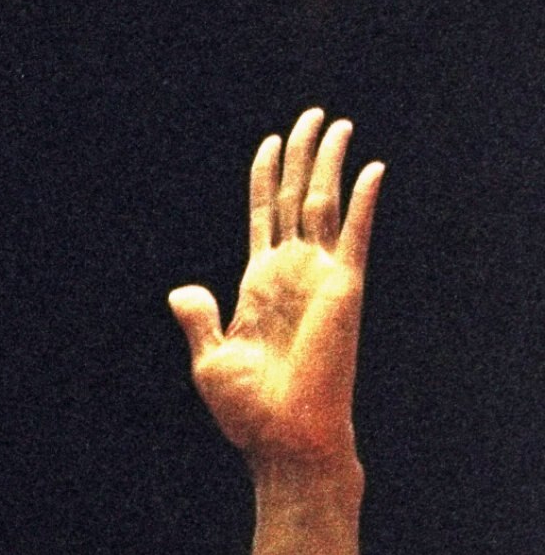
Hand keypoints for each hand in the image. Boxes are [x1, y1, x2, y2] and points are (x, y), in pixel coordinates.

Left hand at [169, 110, 382, 466]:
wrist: (283, 438)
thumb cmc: (247, 411)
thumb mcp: (210, 361)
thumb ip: (199, 320)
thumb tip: (180, 290)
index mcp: (258, 285)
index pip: (264, 216)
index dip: (267, 178)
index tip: (271, 142)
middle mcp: (291, 273)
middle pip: (298, 198)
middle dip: (304, 155)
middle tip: (312, 116)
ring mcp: (318, 277)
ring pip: (325, 204)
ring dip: (330, 163)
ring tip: (336, 124)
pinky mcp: (344, 288)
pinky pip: (356, 235)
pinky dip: (364, 201)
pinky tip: (372, 169)